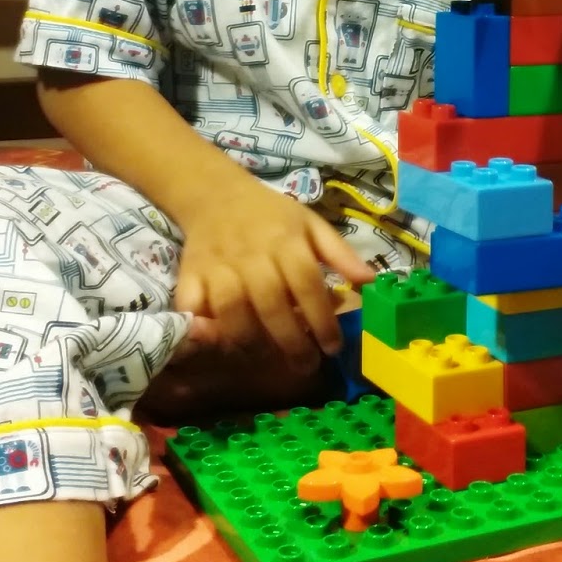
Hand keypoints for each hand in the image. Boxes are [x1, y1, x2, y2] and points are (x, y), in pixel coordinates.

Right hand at [173, 173, 374, 373]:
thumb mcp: (311, 224)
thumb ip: (340, 253)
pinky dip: (202, 328)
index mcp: (286, 242)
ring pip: (231, 312)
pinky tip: (220, 342)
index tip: (332, 347)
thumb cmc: (271, 215)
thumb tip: (371, 282)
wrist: (216, 195)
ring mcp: (218, 267)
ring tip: (268, 356)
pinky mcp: (190, 275)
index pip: (307, 284)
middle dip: (291, 342)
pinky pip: (192, 308)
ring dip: (251, 341)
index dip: (322, 320)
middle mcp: (252, 256)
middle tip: (306, 366)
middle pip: (271, 305)